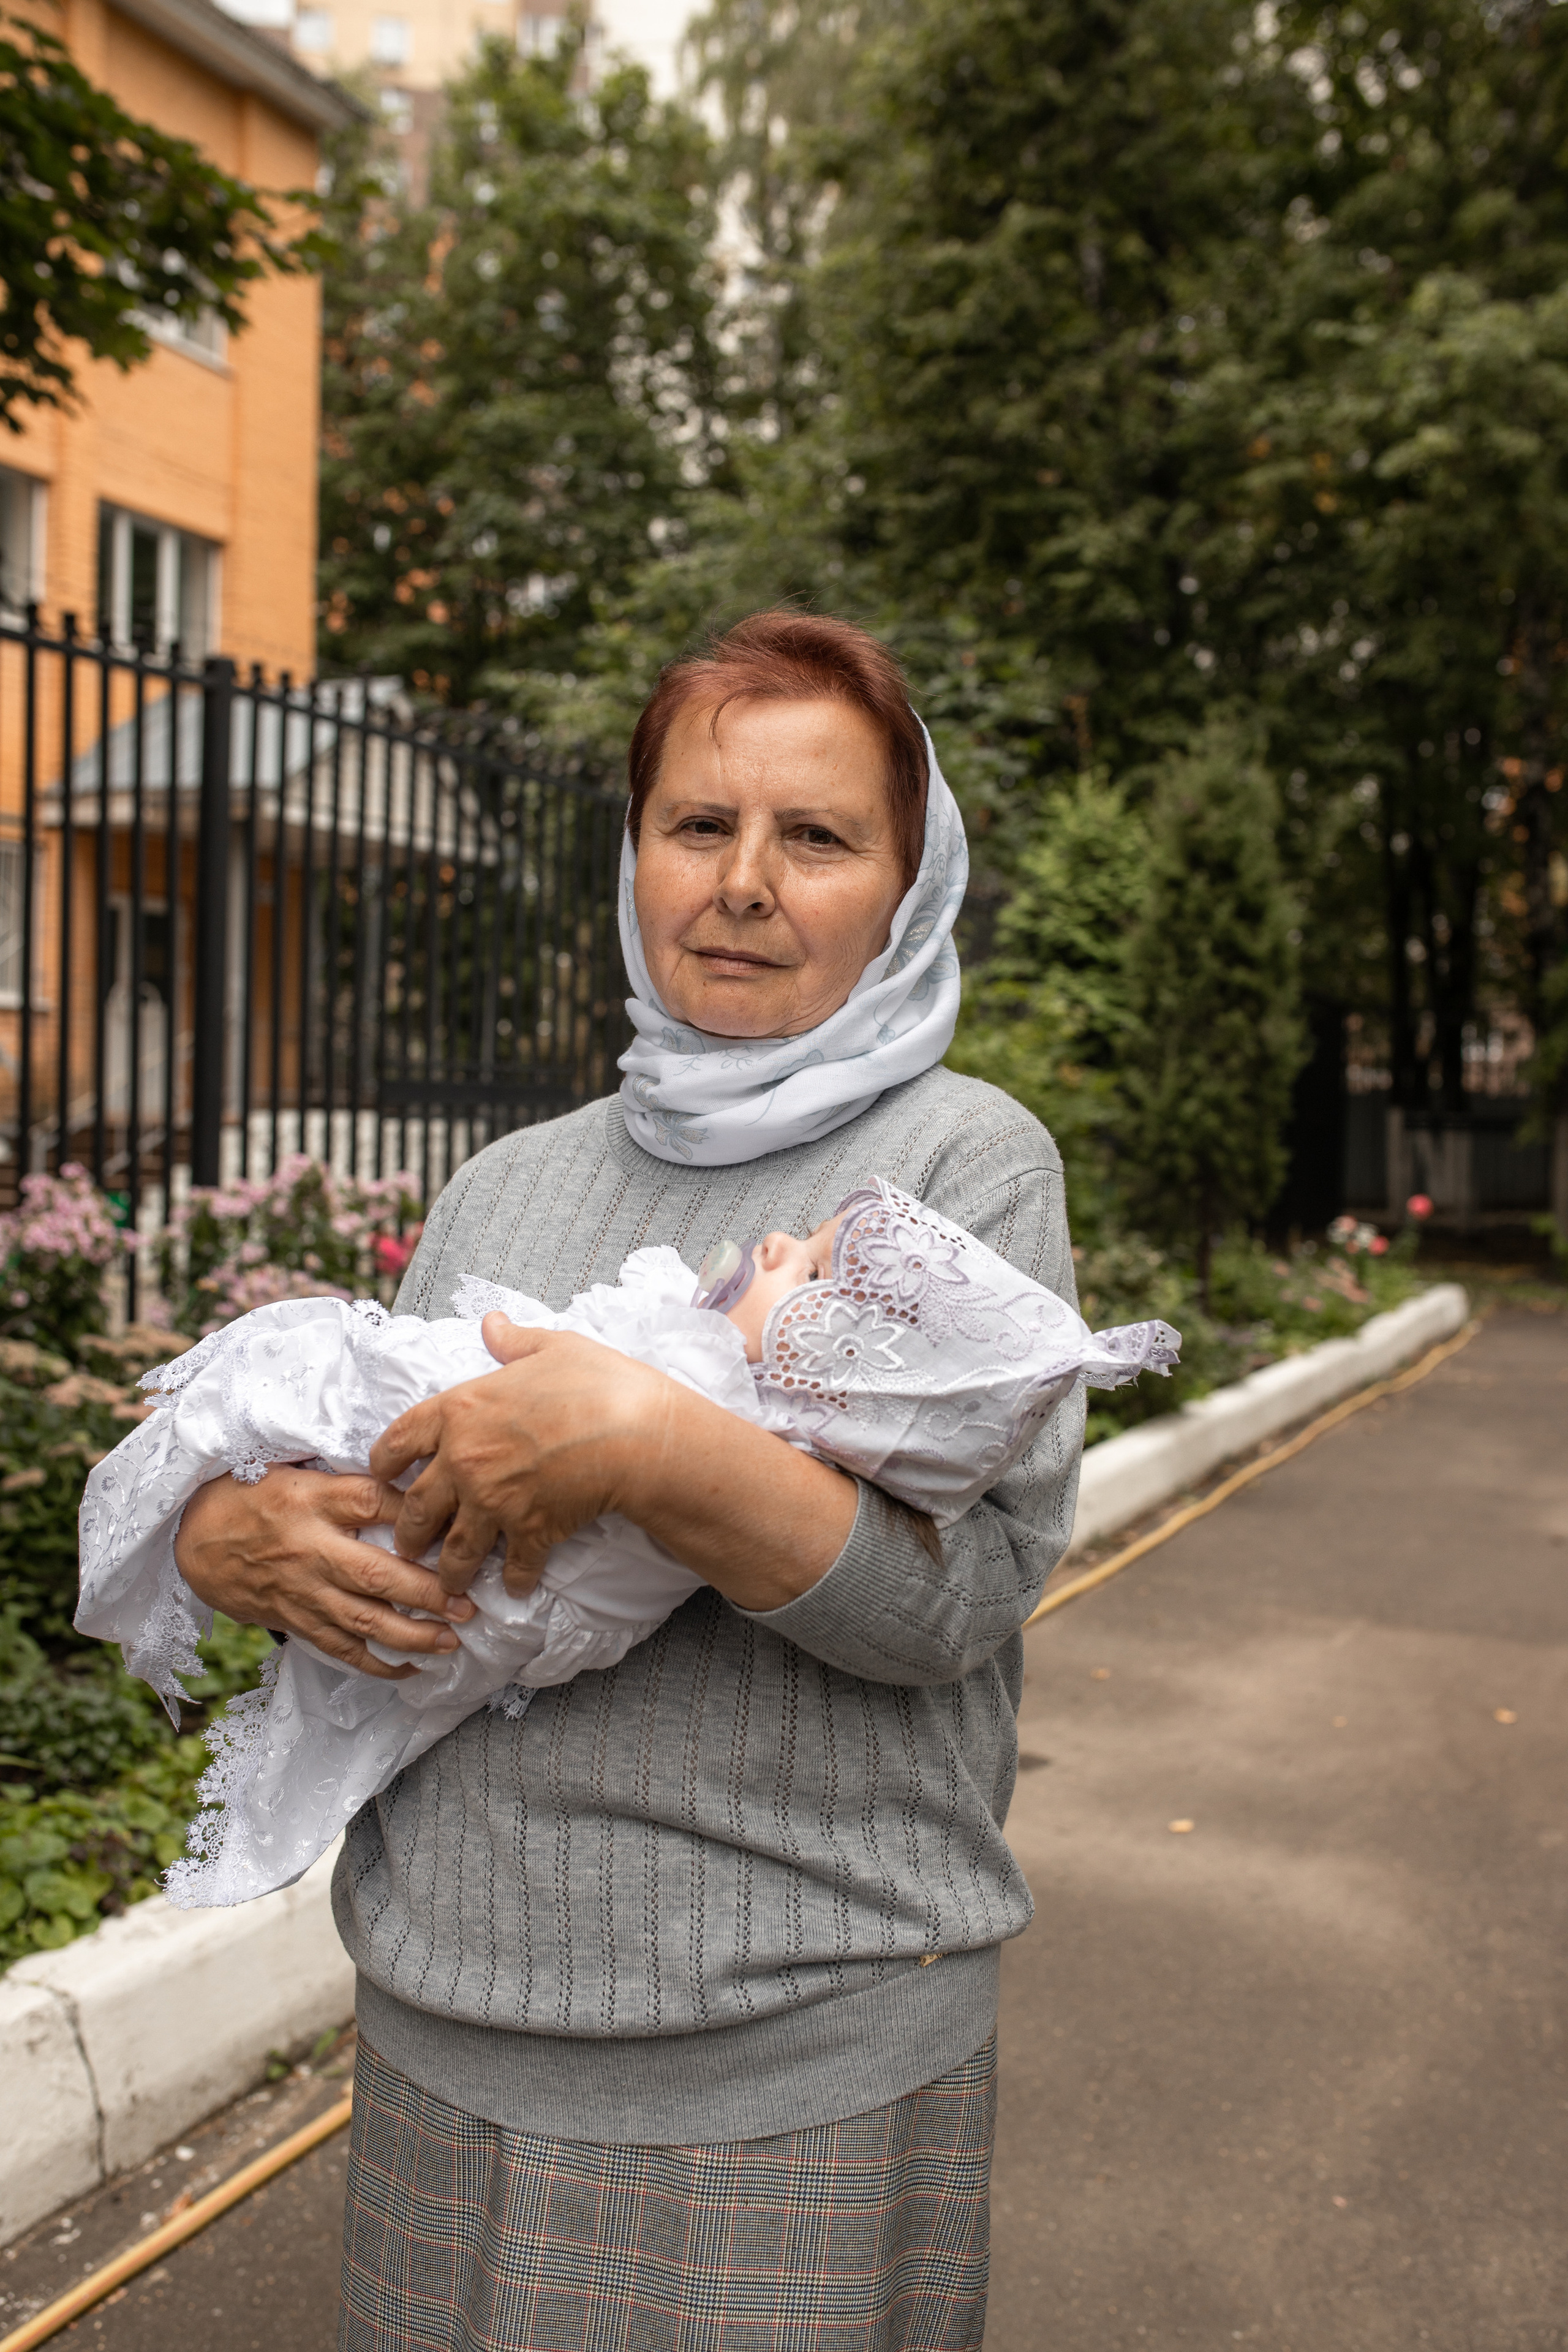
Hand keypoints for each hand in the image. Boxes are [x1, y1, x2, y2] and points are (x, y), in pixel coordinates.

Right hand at [174, 1465, 475, 1680]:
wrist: (191, 1538)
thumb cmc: (250, 1496)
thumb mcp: (295, 1471)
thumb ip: (347, 1483)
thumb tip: (411, 1485)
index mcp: (312, 1500)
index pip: (373, 1502)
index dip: (415, 1514)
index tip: (456, 1523)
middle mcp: (310, 1549)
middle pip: (376, 1574)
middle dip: (428, 1593)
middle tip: (468, 1604)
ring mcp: (301, 1590)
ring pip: (363, 1620)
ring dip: (412, 1635)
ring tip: (452, 1642)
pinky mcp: (293, 1619)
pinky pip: (339, 1648)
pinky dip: (375, 1663)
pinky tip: (410, 1669)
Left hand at [370, 1312, 859, 1612]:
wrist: (635, 1433)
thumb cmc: (597, 1383)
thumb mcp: (553, 1347)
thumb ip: (514, 1342)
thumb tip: (491, 1323)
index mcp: (459, 1410)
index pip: (398, 1440)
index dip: (383, 1463)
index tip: (380, 1477)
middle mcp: (464, 1461)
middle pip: (416, 1507)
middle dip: (409, 1531)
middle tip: (408, 1545)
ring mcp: (493, 1502)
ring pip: (455, 1547)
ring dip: (451, 1569)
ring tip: (450, 1582)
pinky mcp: (529, 1531)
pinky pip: (514, 1565)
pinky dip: (515, 1580)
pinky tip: (517, 1587)